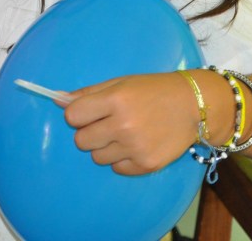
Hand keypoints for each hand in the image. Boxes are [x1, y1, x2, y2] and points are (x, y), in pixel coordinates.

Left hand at [63, 72, 196, 175]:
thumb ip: (88, 93)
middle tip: (108, 124)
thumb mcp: (121, 82)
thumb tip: (57, 101)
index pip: (73, 116)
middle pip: (81, 140)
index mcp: (115, 99)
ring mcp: (135, 147)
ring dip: (106, 147)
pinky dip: (122, 159)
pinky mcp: (147, 164)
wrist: (194, 106)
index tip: (89, 113)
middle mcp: (123, 125)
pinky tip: (137, 145)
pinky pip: (117, 169)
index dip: (78, 115)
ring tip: (125, 134)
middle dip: (90, 133)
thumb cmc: (153, 90)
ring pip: (97, 157)